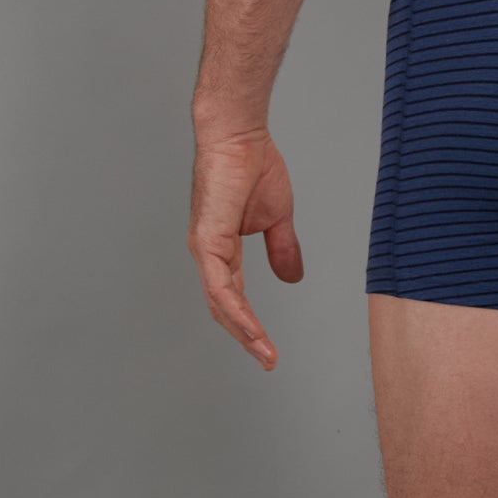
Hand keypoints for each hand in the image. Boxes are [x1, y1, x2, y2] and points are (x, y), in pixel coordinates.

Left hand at [187, 122, 303, 369]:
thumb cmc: (253, 166)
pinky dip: (237, 310)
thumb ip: (283, 249)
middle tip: (268, 360)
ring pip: (221, 304)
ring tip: (265, 353)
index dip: (250, 325)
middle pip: (223, 309)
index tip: (270, 348)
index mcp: (221, 249)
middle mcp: (208, 254)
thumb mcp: (277, 218)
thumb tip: (292, 277)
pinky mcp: (208, 241)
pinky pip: (221, 286)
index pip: (233, 297)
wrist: (241, 137)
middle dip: (247, 338)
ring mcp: (205, 249)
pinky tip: (252, 328)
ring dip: (244, 332)